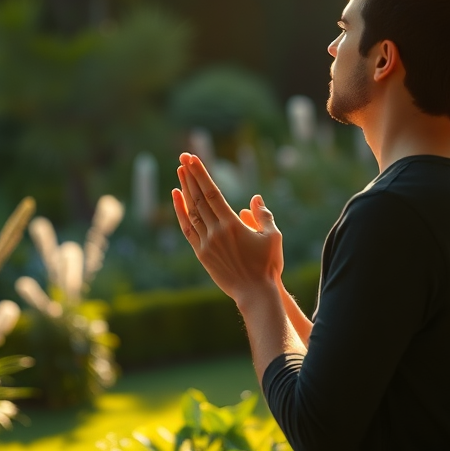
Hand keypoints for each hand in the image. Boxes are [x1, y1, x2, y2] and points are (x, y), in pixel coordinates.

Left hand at [171, 153, 283, 304]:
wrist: (255, 294)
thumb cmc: (268, 265)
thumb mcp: (272, 237)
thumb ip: (264, 215)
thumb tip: (255, 198)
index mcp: (232, 224)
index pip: (212, 193)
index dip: (201, 174)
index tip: (193, 159)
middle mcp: (216, 232)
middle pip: (199, 198)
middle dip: (191, 176)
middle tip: (183, 157)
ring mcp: (206, 243)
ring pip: (191, 211)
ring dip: (185, 190)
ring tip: (180, 171)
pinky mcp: (201, 254)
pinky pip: (187, 228)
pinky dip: (181, 212)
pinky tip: (177, 198)